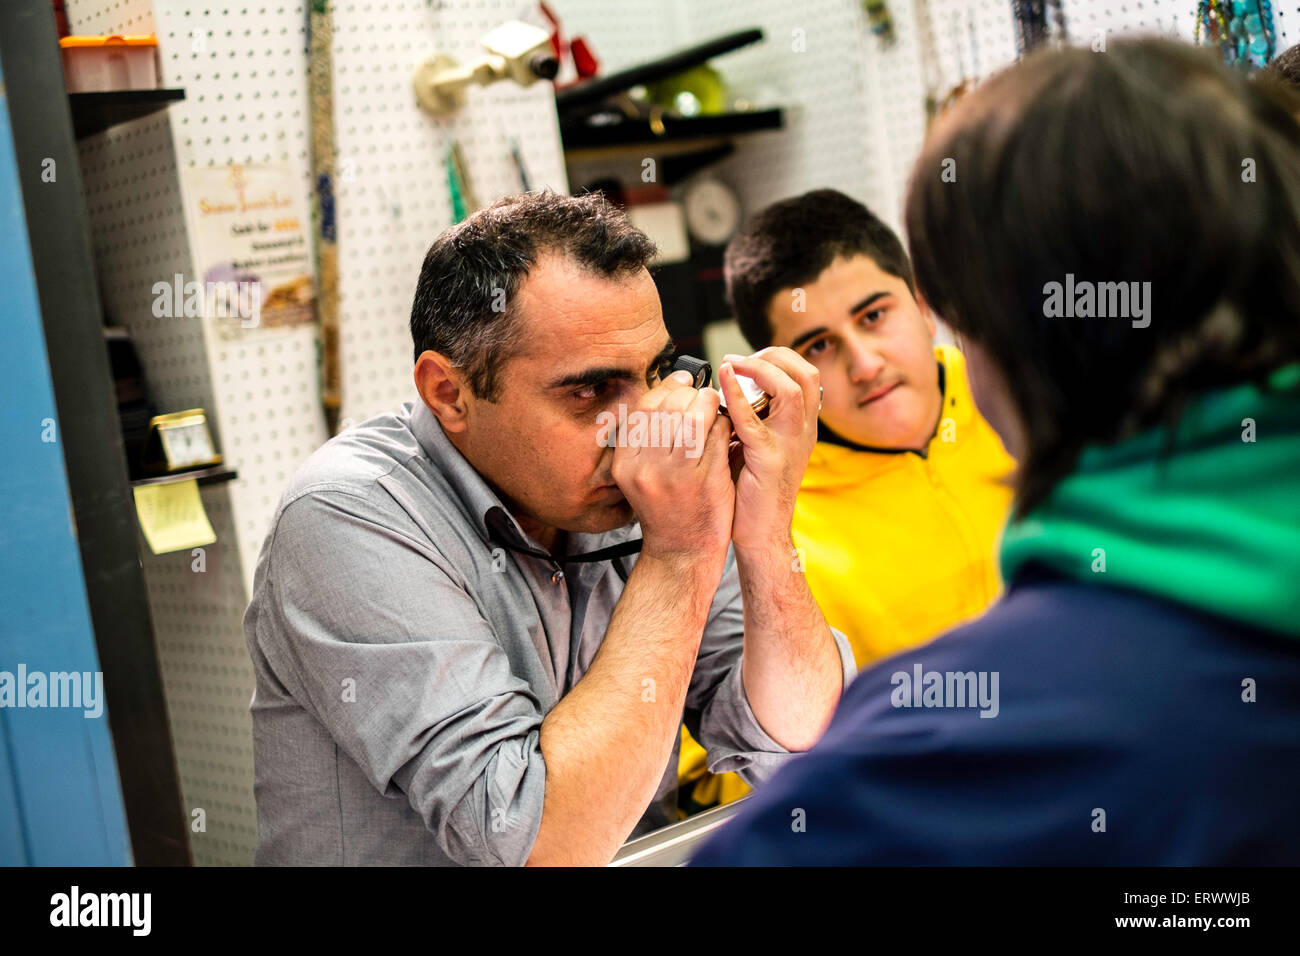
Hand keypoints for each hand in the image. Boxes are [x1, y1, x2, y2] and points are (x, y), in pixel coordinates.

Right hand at [610, 370, 735, 572]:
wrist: (682, 552)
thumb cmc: (666, 508)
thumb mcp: (640, 476)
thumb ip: (645, 439)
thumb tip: (666, 390)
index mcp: (626, 465)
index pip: (643, 409)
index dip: (665, 388)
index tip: (682, 381)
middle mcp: (647, 469)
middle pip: (668, 407)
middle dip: (689, 392)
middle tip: (701, 393)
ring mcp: (678, 476)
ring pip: (695, 417)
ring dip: (709, 404)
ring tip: (715, 406)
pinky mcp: (708, 481)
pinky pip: (718, 436)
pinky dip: (724, 425)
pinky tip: (726, 428)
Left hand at [717, 348, 819, 552]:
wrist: (761, 533)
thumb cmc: (752, 490)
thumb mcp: (756, 444)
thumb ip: (749, 417)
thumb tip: (724, 388)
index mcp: (803, 425)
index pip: (805, 374)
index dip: (778, 357)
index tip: (746, 358)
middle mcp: (803, 431)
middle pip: (805, 374)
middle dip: (772, 356)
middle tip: (739, 358)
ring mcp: (790, 444)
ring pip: (790, 389)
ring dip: (757, 369)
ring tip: (729, 365)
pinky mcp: (769, 460)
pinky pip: (753, 421)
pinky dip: (736, 396)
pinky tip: (721, 383)